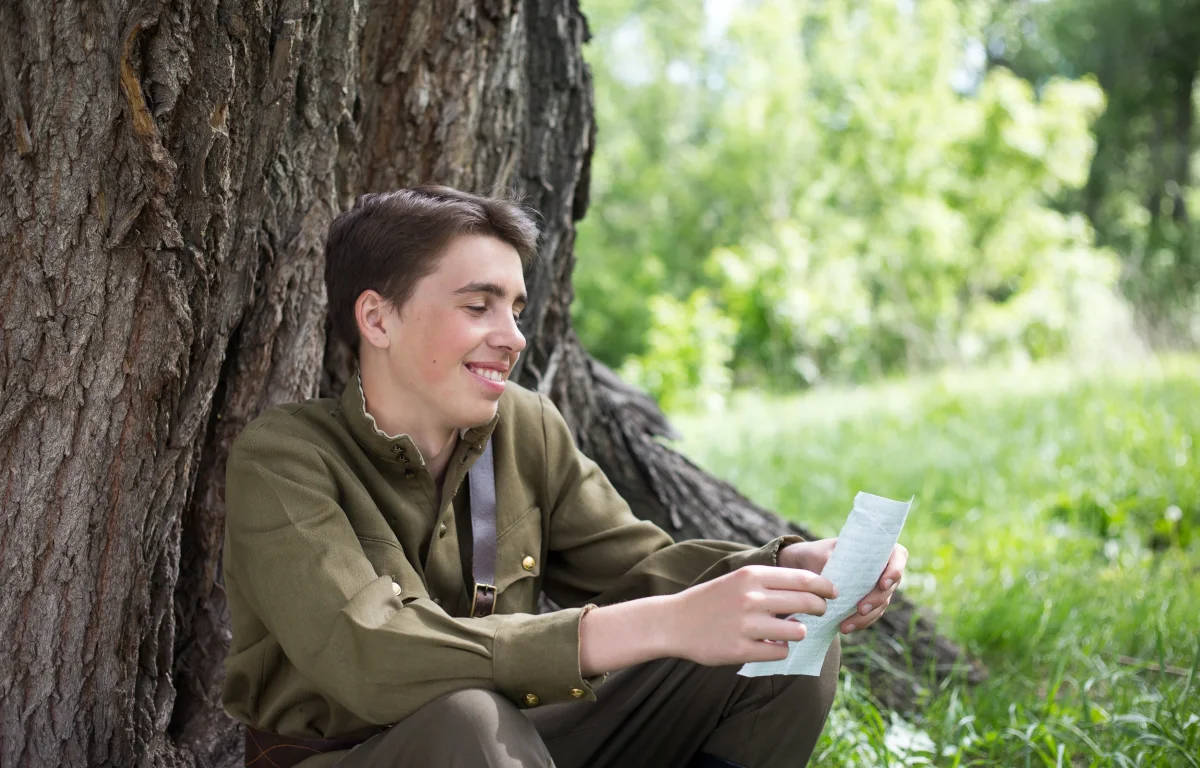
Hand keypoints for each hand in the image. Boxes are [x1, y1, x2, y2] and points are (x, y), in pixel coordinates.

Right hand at [662, 565, 837, 666]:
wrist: (674, 622)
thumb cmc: (711, 600)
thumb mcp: (737, 580)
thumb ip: (769, 583)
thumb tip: (810, 589)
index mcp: (752, 576)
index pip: (803, 579)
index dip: (824, 586)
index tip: (834, 592)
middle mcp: (751, 598)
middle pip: (806, 603)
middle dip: (820, 609)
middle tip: (821, 612)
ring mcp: (747, 625)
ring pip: (798, 631)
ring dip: (799, 632)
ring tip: (788, 631)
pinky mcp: (741, 650)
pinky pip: (780, 652)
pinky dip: (780, 649)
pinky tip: (770, 645)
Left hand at [778, 538, 908, 634]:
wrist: (804, 568)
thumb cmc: (815, 554)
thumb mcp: (820, 552)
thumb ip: (832, 559)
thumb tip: (840, 576)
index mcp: (876, 548)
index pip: (898, 556)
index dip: (895, 570)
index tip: (882, 584)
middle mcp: (880, 567)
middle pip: (891, 585)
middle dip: (876, 600)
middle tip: (860, 609)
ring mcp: (876, 586)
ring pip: (882, 604)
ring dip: (867, 617)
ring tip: (846, 626)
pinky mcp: (868, 602)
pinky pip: (871, 615)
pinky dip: (860, 622)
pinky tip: (845, 627)